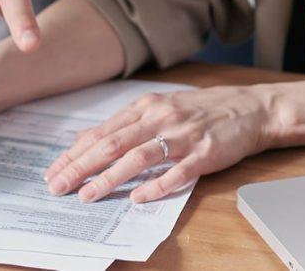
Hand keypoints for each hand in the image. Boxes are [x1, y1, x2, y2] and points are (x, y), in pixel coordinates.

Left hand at [42, 85, 276, 203]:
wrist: (251, 108)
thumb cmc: (202, 110)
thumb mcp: (159, 108)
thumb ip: (124, 124)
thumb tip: (84, 139)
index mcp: (146, 107)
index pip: (102, 133)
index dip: (74, 154)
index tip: (53, 171)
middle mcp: (160, 117)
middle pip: (112, 144)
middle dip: (81, 167)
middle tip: (58, 186)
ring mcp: (182, 135)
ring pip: (138, 157)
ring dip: (110, 177)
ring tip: (88, 195)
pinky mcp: (204, 152)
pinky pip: (177, 171)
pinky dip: (156, 185)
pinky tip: (138, 198)